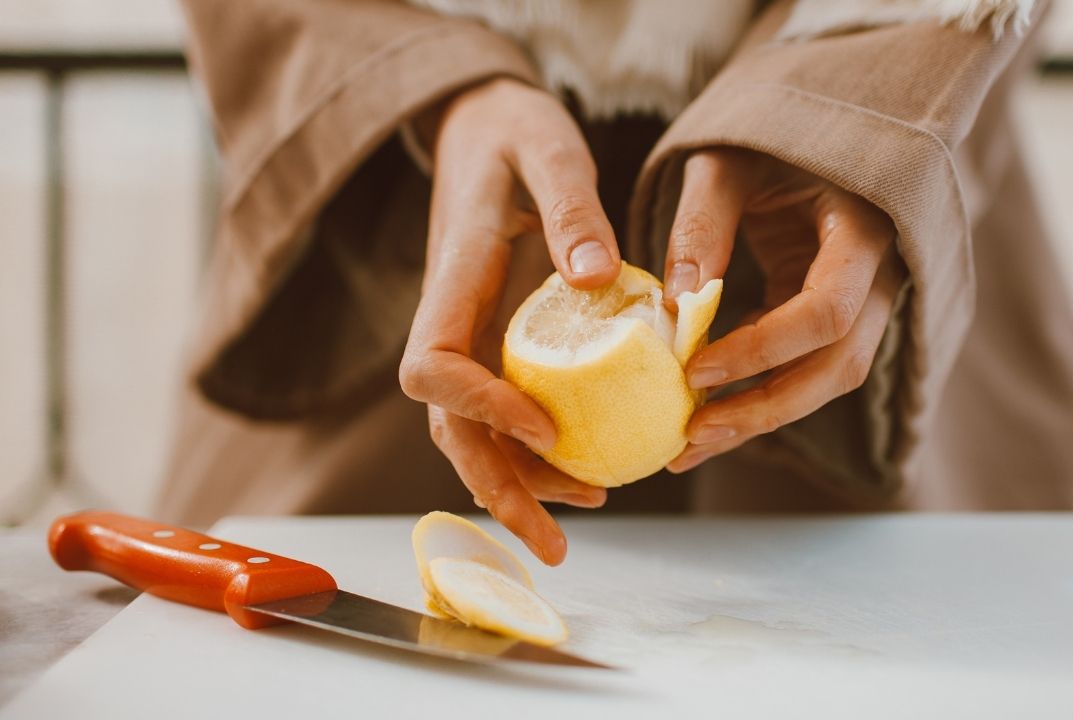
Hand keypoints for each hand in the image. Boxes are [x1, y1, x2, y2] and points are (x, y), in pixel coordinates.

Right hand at [399, 79, 616, 564]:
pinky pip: (500, 412)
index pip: (432, 367)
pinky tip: (586, 468)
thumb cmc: (512, 132)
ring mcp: (467, 337)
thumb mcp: (547, 149)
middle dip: (497, 490)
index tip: (547, 429)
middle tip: (555, 543)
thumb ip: (570, 206)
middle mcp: (450, 321)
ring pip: (472, 433)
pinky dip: (535, 452)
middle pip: (449, 428)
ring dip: (518, 485)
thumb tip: (594, 277)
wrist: (480, 125)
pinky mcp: (491, 342)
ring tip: (586, 512)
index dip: (481, 409)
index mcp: (453, 280)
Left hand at [662, 148, 905, 472]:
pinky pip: (805, 366)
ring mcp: (861, 299)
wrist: (804, 129)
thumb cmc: (764, 136)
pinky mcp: (832, 314)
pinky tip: (705, 413)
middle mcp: (878, 275)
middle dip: (767, 408)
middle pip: (842, 366)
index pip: (829, 311)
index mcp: (862, 228)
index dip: (765, 349)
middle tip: (692, 435)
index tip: (696, 369)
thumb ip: (702, 224)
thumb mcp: (724, 163)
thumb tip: (679, 306)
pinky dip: (758, 394)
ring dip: (762, 416)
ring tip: (690, 445)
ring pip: (829, 379)